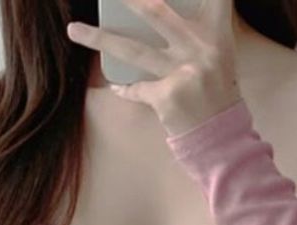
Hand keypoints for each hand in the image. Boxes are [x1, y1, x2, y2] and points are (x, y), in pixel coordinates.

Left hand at [65, 0, 241, 136]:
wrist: (223, 139)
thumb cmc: (216, 92)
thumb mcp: (218, 55)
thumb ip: (197, 29)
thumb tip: (153, 8)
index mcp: (216, 33)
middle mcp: (200, 48)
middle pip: (156, 11)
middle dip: (129, 0)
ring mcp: (182, 72)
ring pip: (132, 49)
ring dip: (99, 38)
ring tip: (73, 29)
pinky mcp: (167, 96)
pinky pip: (136, 89)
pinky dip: (125, 89)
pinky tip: (115, 87)